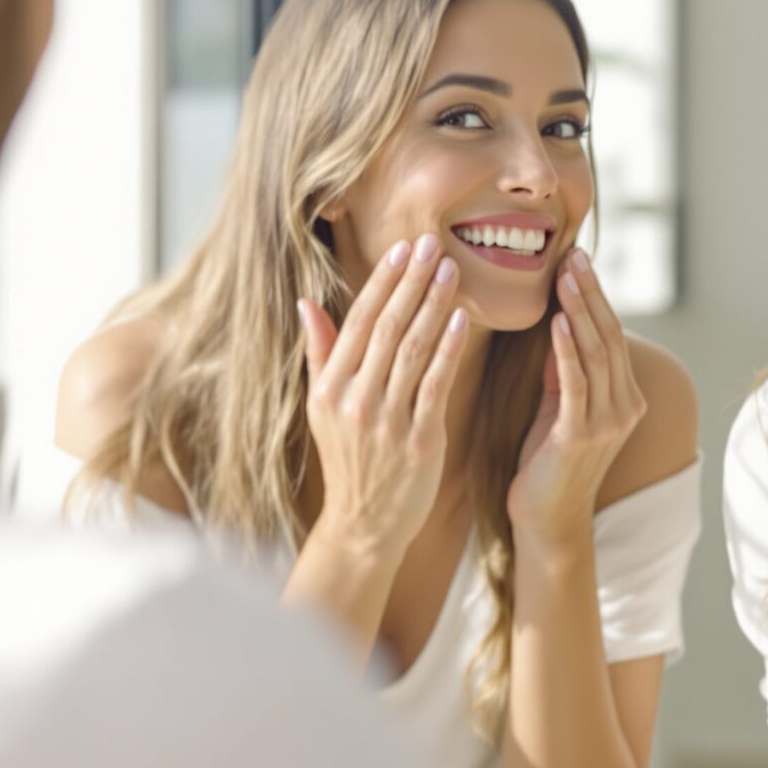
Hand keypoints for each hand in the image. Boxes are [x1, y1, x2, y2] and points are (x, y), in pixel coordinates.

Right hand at [298, 233, 469, 560]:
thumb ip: (319, 354)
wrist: (364, 524)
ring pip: (413, 350)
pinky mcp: (418, 441)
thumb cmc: (350, 460)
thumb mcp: (322, 409)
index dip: (383, 282)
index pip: (359, 322)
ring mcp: (385, 422)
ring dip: (434, 305)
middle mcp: (353, 400)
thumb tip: (305, 303)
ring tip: (453, 270)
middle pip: (387, 328)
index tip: (403, 248)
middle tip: (434, 244)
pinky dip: (449, 349)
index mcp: (329, 388)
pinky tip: (463, 320)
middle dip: (412, 282)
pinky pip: (435, 385)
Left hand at [507, 248, 646, 547]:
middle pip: (610, 336)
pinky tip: (558, 322)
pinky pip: (577, 383)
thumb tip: (559, 323)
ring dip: (580, 311)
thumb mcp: (558, 406)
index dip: (596, 295)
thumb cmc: (546, 462)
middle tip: (573, 255)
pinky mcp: (582, 436)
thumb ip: (564, 369)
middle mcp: (625, 406)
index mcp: (625, 397)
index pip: (613, 334)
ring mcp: (609, 423)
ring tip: (564, 278)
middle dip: (591, 293)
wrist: (546, 519)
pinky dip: (568, 349)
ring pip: (597, 353)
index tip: (576, 259)